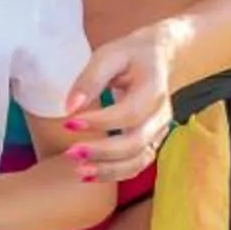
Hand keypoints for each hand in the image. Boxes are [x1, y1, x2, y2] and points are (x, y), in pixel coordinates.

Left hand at [65, 23, 184, 183]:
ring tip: (79, 172)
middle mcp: (161, 115)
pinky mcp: (152, 142)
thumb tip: (69, 107)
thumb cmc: (130, 55)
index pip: (129, 113)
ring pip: (140, 160)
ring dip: (109, 170)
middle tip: (70, 153)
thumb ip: (90, 79)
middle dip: (103, 152)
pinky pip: (137, 165)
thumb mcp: (109, 56)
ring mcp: (159, 131)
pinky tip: (89, 174)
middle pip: (136, 142)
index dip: (100, 122)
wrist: (159, 59)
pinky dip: (115, 174)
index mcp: (154, 89)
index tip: (69, 123)